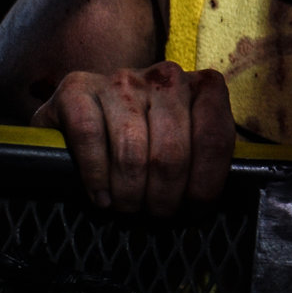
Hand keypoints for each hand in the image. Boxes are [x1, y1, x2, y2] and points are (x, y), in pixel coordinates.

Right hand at [37, 62, 234, 214]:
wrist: (89, 109)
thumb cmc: (149, 134)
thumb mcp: (188, 140)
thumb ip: (205, 158)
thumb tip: (206, 203)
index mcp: (203, 86)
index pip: (214, 140)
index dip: (204, 185)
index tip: (192, 210)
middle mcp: (166, 77)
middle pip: (171, 154)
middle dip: (164, 198)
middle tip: (156, 215)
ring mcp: (121, 79)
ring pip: (131, 153)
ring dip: (130, 195)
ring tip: (129, 209)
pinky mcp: (77, 88)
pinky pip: (89, 138)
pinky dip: (95, 177)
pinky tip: (101, 197)